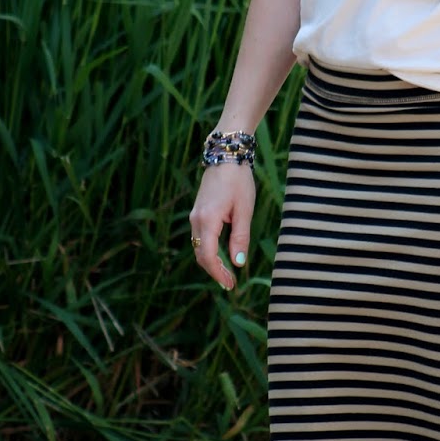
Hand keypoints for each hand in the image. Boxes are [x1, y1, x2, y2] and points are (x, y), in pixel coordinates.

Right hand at [189, 164, 255, 290]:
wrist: (226, 156)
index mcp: (207, 220)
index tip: (230, 284)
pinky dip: (209, 250)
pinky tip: (222, 256)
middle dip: (214, 271)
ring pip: (199, 247)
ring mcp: (195, 216)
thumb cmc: (238, 181)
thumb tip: (238, 262)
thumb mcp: (244, 211)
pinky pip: (200, 237)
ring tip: (228, 273)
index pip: (208, 256)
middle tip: (230, 283)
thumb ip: (240, 237)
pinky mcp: (197, 212)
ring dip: (211, 262)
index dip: (218, 273)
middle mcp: (196, 220)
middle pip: (200, 254)